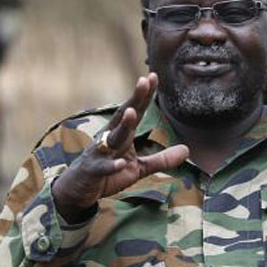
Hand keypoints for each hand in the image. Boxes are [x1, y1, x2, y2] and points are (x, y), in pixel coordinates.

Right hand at [51, 73, 189, 223]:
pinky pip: (103, 167)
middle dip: (134, 100)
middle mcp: (109, 139)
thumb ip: (161, 159)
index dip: (145, 95)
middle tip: (143, 81)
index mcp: (121, 135)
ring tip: (132, 113)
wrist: (79, 190)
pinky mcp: (93, 171)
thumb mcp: (139, 167)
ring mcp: (99, 153)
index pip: (135, 111)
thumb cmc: (108, 174)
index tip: (154, 76)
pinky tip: (121, 163)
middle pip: (123, 116)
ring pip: (112, 138)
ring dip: (122, 126)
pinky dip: (111, 165)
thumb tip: (187, 150)